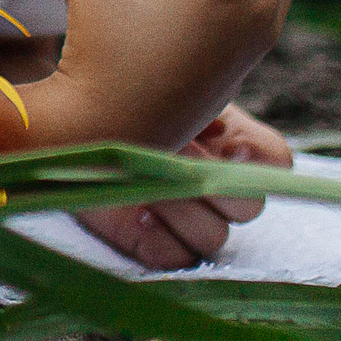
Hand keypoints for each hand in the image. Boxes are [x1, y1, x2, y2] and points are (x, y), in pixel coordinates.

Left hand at [77, 105, 290, 267]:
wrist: (66, 116)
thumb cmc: (118, 91)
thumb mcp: (161, 85)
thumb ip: (194, 101)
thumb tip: (213, 130)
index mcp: (229, 141)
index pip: (274, 160)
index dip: (257, 156)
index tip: (228, 143)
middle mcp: (216, 185)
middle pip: (248, 205)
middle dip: (209, 177)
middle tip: (172, 149)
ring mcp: (186, 219)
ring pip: (213, 235)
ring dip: (179, 205)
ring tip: (141, 174)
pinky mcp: (151, 243)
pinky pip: (173, 255)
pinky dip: (156, 237)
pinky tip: (133, 210)